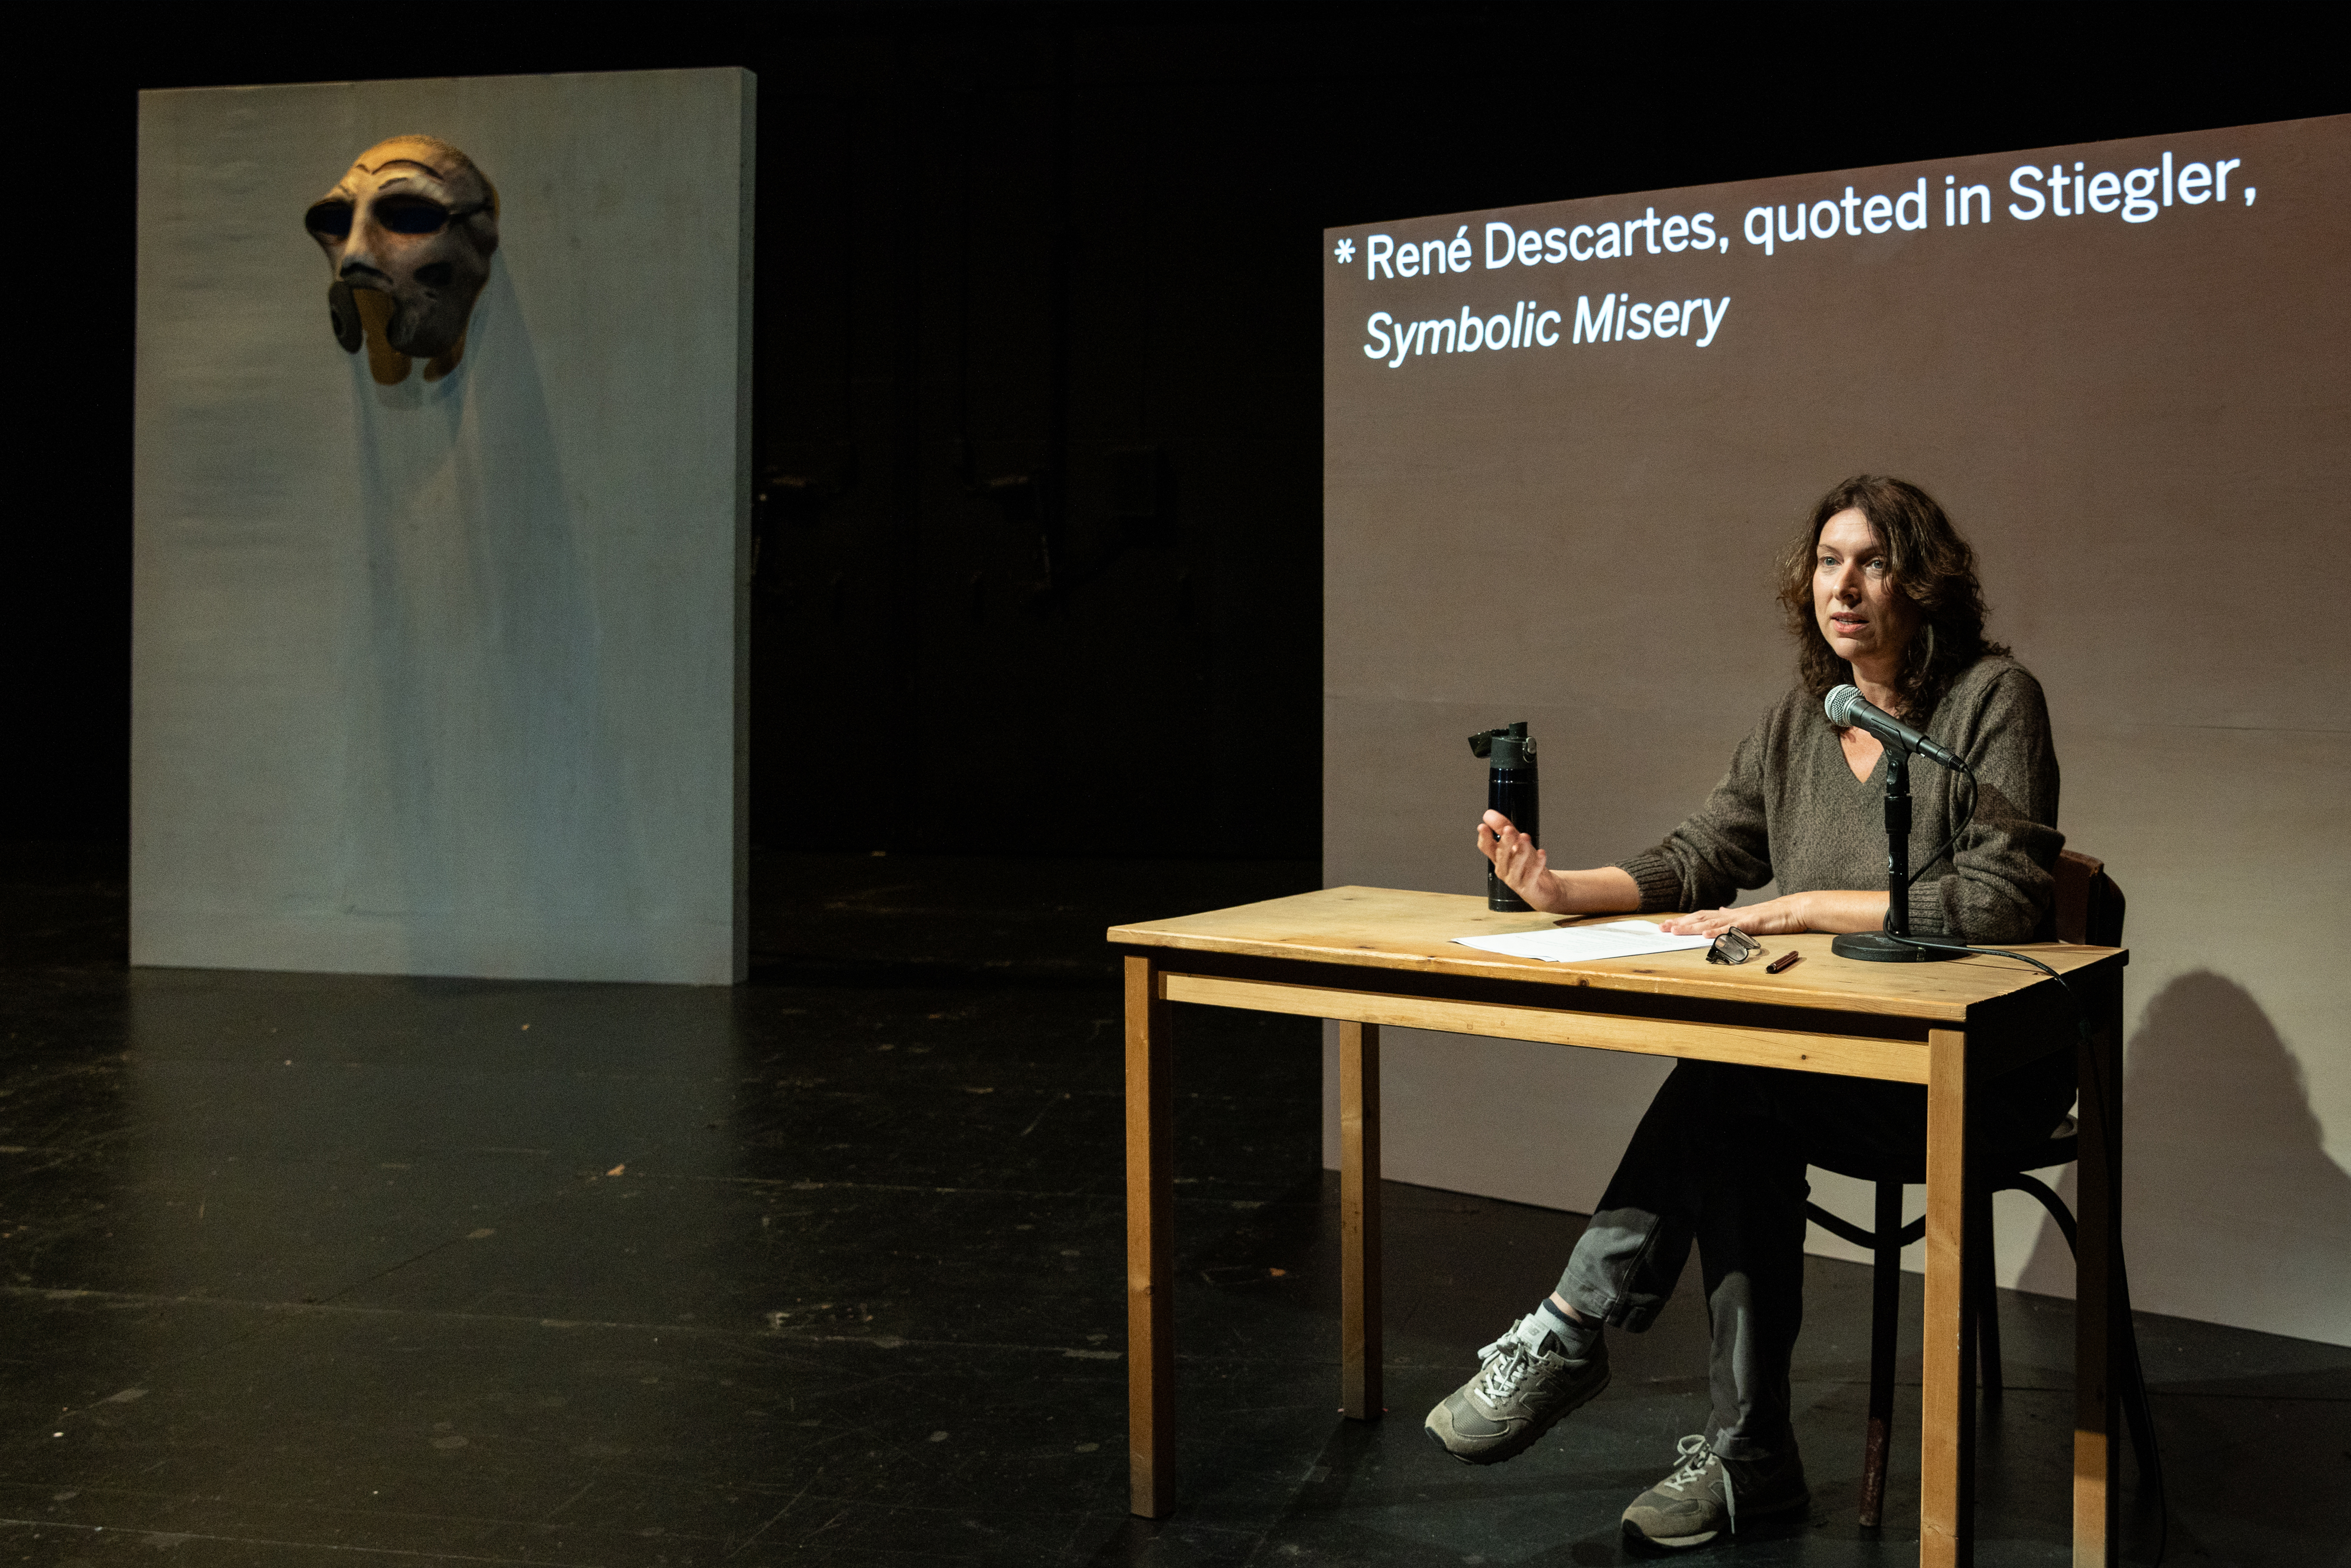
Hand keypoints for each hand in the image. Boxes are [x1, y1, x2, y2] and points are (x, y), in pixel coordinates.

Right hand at [1477, 810, 1559, 910]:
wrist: (1544, 888)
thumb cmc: (1528, 866)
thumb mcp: (1516, 843)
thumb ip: (1503, 828)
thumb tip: (1489, 814)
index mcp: (1498, 858)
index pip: (1486, 847)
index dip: (1484, 838)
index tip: (1483, 826)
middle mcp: (1504, 869)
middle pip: (1500, 855)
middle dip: (1504, 842)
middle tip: (1508, 829)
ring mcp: (1515, 880)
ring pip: (1515, 865)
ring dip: (1520, 850)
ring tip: (1525, 837)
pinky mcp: (1527, 887)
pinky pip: (1531, 874)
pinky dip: (1537, 863)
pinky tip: (1541, 853)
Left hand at [1657, 894, 1816, 937]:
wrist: (1795, 909)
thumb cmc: (1774, 915)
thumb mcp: (1748, 916)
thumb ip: (1732, 915)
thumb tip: (1719, 910)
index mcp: (1730, 914)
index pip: (1702, 916)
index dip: (1684, 920)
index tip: (1667, 925)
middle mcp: (1732, 914)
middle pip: (1701, 918)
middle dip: (1681, 923)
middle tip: (1662, 929)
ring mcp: (1741, 918)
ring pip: (1712, 922)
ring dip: (1693, 927)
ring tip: (1676, 931)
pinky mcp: (1753, 923)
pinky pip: (1733, 928)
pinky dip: (1719, 931)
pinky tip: (1707, 935)